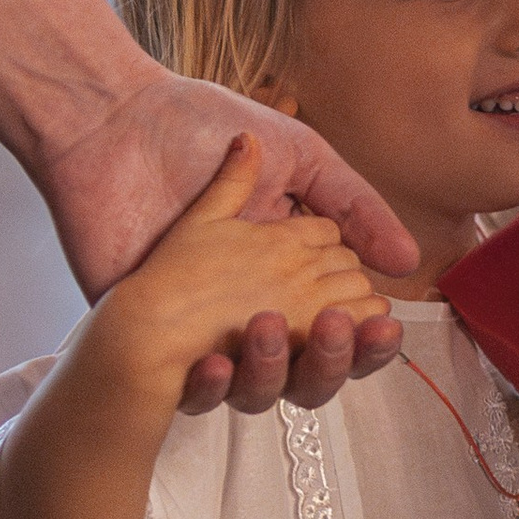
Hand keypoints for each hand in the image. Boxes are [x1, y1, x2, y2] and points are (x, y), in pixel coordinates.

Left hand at [32, 73, 413, 411]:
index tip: (380, 322)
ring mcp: (203, 330)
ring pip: (256, 393)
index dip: (366, 338)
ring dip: (273, 373)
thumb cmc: (199, 130)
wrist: (112, 125)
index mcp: (290, 274)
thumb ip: (355, 207)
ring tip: (270, 329)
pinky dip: (204, 387)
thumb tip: (407, 261)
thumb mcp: (298, 158)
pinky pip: (184, 393)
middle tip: (336, 327)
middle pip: (310, 372)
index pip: (343, 329)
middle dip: (333, 361)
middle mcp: (253, 310)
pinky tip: (212, 362)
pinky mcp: (148, 339)